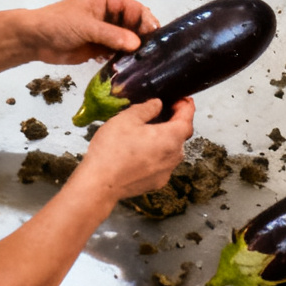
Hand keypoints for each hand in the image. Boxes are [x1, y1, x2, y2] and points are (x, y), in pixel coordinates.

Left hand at [23, 0, 160, 65]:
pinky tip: (127, 68)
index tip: (155, 36)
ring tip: (142, 63)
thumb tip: (136, 44)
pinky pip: (115, 52)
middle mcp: (109, 15)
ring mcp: (104, 32)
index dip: (146, 21)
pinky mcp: (98, 48)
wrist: (34, 40)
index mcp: (108, 1)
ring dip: (132, 50)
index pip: (135, 9)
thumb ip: (111, 35)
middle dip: (141, 37)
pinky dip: (121, 59)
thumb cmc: (60, 24)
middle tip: (151, 53)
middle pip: (133, 25)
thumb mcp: (87, 26)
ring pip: (126, 40)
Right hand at [78, 98, 195, 203]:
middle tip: (162, 112)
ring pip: (172, 150)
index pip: (188, 118)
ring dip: (165, 139)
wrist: (98, 186)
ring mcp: (165, 173)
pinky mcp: (155, 183)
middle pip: (181, 134)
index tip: (180, 99)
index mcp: (171, 138)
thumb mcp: (127, 118)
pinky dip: (157, 155)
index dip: (185, 105)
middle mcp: (173, 157)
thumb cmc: (111, 152)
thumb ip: (147, 108)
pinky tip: (141, 151)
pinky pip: (162, 164)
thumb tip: (157, 104)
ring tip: (148, 131)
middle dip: (174, 121)